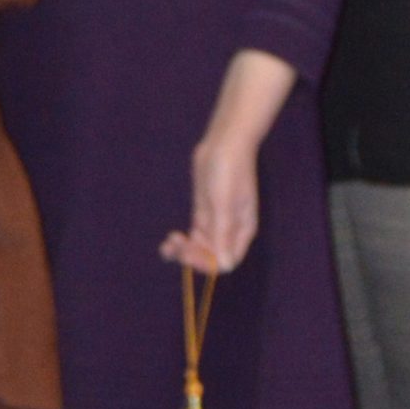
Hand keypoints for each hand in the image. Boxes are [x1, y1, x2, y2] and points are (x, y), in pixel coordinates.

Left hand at [160, 122, 260, 274]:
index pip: (226, 261)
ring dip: (184, 251)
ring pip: (200, 247)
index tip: (189, 252)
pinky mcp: (204, 212)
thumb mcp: (224, 204)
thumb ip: (223, 234)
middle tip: (176, 244)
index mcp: (242, 231)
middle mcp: (230, 230)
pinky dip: (182, 241)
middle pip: (211, 256)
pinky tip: (171, 239)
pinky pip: (193, 235)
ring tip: (167, 245)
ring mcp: (216, 222)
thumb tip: (224, 265)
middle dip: (192, 255)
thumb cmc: (229, 171)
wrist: (224, 143)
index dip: (207, 262)